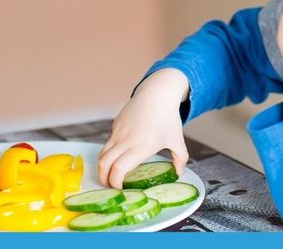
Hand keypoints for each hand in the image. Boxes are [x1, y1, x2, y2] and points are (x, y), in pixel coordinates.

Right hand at [98, 68, 189, 188]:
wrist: (158, 93)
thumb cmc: (168, 117)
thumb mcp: (177, 139)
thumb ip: (180, 158)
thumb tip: (179, 174)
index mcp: (141, 147)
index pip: (118, 169)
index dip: (115, 182)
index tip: (120, 189)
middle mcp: (126, 140)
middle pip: (104, 164)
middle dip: (103, 179)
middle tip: (109, 186)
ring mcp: (119, 131)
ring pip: (103, 153)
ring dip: (103, 166)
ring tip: (109, 174)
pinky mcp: (116, 124)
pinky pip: (109, 141)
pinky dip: (110, 151)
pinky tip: (119, 154)